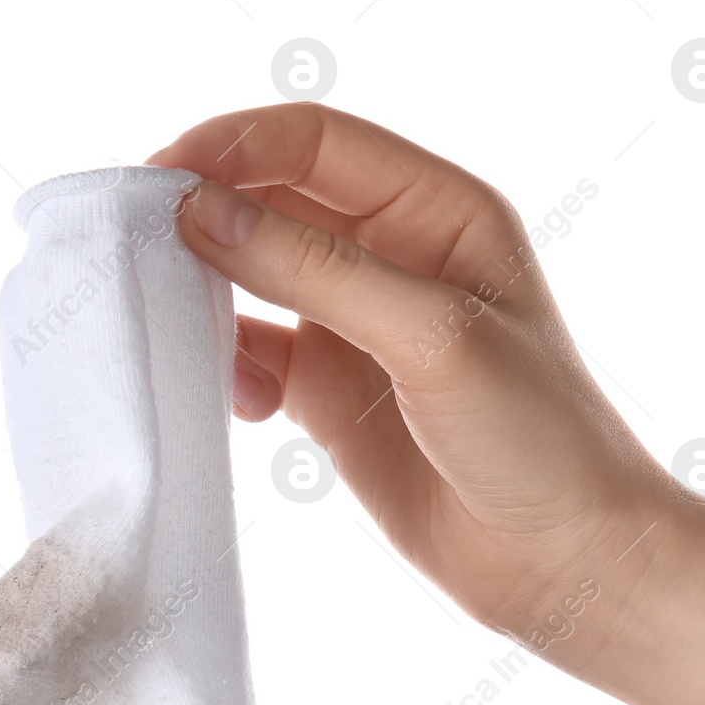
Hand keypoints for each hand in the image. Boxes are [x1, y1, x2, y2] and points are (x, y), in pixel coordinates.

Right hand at [147, 104, 677, 642]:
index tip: (160, 181)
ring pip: (256, 279)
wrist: (567, 562)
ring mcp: (362, 327)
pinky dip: (232, 367)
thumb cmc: (539, 439)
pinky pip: (259, 356)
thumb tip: (201, 212)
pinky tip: (243, 401)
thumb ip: (317, 270)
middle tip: (137, 249)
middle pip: (273, 201)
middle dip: (208, 218)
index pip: (314, 142)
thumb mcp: (432, 337)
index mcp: (440, 211)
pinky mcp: (336, 397)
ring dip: (210, 296)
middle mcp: (397, 256)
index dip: (233, 148)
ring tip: (177, 328)